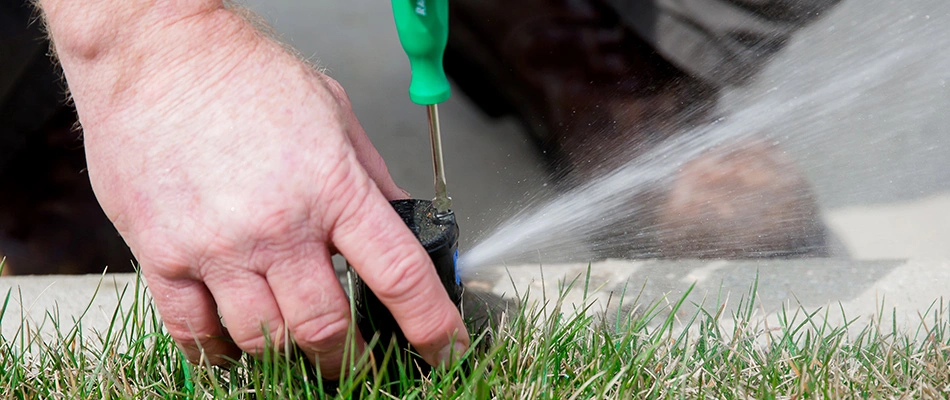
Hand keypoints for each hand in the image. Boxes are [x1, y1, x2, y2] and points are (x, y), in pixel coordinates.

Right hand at [40, 2, 468, 377]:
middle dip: (353, 357)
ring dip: (290, 355)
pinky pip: (193, 333)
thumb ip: (372, 179)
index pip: (399, 274)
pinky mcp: (161, 256)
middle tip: (359, 359)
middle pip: (327, 327)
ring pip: (266, 340)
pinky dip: (220, 353)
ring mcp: (217, 247)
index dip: (431, 325)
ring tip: (299, 348)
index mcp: (332, 188)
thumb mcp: (335, 114)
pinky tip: (235, 345)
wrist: (157, 52)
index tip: (444, 349)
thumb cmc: (247, 74)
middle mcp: (278, 226)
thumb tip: (404, 223)